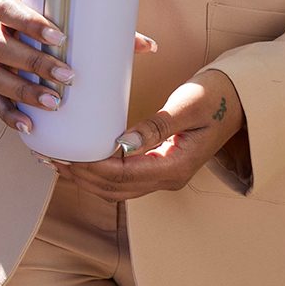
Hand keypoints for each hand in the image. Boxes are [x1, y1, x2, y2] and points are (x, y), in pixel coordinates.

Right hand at [0, 0, 156, 134]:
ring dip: (23, 91)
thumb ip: (99, 24)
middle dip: (35, 63)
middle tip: (68, 77)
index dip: (30, 23)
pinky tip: (30, 127)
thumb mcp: (56, 8)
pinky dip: (10, 115)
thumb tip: (150, 46)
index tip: (60, 37)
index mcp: (2, 3)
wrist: (2, 17)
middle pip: (2, 47)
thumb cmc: (38, 12)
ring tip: (54, 103)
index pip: (9, 10)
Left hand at [43, 70, 244, 201]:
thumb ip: (157, 126)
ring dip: (85, 177)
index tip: (66, 153)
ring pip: (116, 188)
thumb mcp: (187, 106)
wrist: (234, 101)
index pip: (123, 175)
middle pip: (115, 188)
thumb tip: (122, 143)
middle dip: (80, 175)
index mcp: (175, 166)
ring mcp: (162, 175)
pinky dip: (97, 173)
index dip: (91, 167)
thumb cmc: (213, 97)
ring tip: (55, 160)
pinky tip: (79, 159)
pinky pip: (122, 178)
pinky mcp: (157, 166)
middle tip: (50, 155)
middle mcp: (167, 178)